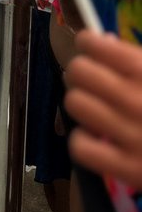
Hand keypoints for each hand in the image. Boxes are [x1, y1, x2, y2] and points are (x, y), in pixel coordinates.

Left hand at [65, 30, 141, 188]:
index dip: (87, 44)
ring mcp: (132, 135)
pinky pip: (81, 147)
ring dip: (83, 104)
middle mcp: (135, 99)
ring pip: (75, 104)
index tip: (90, 49)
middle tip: (92, 81)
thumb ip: (138, 57)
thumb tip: (103, 41)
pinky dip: (84, 142)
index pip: (92, 44)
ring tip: (96, 109)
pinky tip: (98, 139)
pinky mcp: (130, 169)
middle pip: (78, 71)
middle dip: (82, 72)